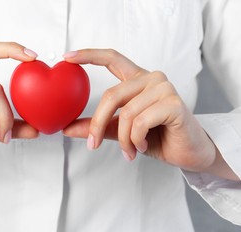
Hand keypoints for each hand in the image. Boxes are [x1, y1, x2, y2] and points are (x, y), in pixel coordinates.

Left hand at [62, 49, 236, 178]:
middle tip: (93, 145)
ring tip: (130, 151)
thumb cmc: (157, 137)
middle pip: (111, 95)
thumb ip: (97, 127)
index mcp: (137, 80)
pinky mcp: (173, 103)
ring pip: (126, 113)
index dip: (89, 55)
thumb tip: (66, 128)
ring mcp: (164, 88)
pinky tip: (143, 146)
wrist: (187, 153)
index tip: (67, 57)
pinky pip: (140, 122)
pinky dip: (136, 140)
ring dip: (123, 139)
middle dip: (98, 125)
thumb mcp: (120, 131)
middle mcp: (151, 78)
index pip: (112, 58)